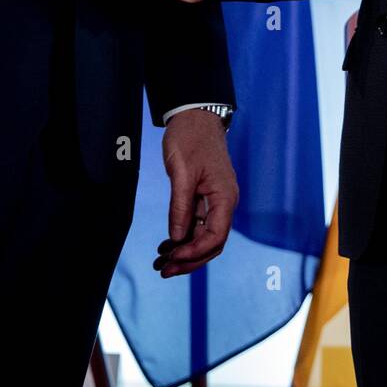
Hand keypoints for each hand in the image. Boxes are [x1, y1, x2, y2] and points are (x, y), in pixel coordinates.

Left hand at [153, 109, 237, 276]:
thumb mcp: (182, 171)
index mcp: (225, 197)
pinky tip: (166, 245)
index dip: (194, 253)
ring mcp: (215, 201)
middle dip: (189, 260)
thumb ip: (180, 206)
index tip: (171, 258)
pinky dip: (183, 237)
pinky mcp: (205, 197)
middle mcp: (224, 202)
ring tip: (161, 262)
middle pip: (212, 243)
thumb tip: (176, 238)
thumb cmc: (191, 138)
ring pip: (204, 237)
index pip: (215, 237)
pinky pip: (198, 225)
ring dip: (184, 252)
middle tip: (163, 270)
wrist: (195, 115)